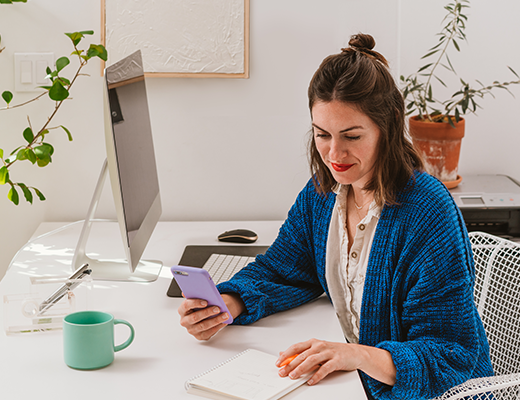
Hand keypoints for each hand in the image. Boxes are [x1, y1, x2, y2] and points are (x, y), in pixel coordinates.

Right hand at [178, 293, 244, 340]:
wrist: (205, 315)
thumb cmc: (201, 305)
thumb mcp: (199, 298)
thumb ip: (196, 293)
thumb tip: (193, 287)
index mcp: (182, 310)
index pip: (186, 305)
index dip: (195, 303)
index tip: (205, 302)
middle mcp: (185, 321)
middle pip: (195, 317)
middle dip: (207, 312)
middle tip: (218, 308)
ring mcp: (192, 330)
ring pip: (204, 326)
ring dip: (216, 320)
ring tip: (225, 315)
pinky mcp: (199, 336)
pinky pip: (209, 333)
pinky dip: (218, 327)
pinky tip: (224, 322)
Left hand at [276, 338, 395, 385]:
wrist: (355, 353)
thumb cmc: (335, 352)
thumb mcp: (317, 350)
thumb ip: (301, 352)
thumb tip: (284, 354)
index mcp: (313, 342)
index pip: (296, 347)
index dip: (286, 355)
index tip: (278, 362)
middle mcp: (320, 345)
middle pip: (302, 355)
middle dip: (290, 364)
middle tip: (282, 372)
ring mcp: (328, 352)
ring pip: (311, 360)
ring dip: (301, 369)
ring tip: (293, 376)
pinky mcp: (337, 360)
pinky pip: (325, 368)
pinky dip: (317, 375)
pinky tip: (311, 381)